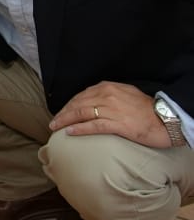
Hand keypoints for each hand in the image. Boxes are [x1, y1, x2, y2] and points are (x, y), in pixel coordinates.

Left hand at [48, 81, 170, 147]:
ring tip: (55, 127)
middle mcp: (108, 95)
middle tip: (53, 122)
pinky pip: (94, 126)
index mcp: (108, 87)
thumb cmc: (147, 110)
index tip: (61, 112)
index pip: (81, 95)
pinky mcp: (118, 124)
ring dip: (65, 120)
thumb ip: (109, 95)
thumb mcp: (126, 94)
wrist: (167, 120)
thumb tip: (94, 101)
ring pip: (81, 113)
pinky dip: (79, 128)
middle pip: (78, 103)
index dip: (69, 105)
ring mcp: (112, 109)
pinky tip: (69, 132)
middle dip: (63, 113)